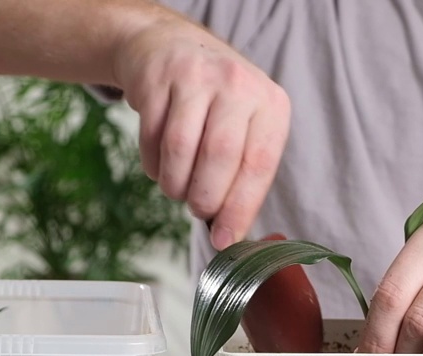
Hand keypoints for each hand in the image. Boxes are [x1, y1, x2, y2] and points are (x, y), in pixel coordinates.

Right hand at [111, 17, 289, 248]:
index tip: (224, 240)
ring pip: (181, 149)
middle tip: (198, 209)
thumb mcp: (246, 128)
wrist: (171, 46)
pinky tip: (161, 164)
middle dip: (204, 197)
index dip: (239, 208)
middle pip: (219, 156)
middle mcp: (238, 85)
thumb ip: (244, 175)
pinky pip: (151, 137)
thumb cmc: (216, 104)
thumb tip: (230, 234)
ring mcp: (197, 76)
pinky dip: (153, 164)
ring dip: (175, 184)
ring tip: (178, 188)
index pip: (258, 165)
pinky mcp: (158, 78)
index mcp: (271, 104)